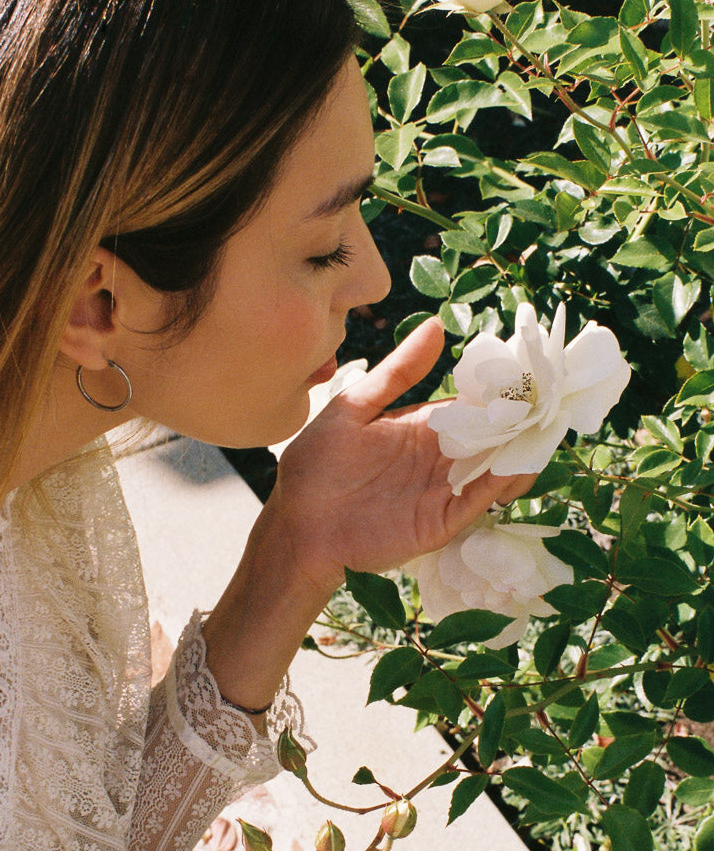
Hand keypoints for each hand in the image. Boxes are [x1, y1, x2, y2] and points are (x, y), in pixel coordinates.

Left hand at [205, 317, 533, 708]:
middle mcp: (442, 457)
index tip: (530, 365)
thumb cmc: (316, 466)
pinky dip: (501, 482)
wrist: (298, 525)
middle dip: (523, 416)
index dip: (503, 387)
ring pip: (498, 467)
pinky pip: (481, 500)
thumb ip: (398, 372)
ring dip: (521, 449)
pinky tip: (514, 461)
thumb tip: (436, 325)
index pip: (476, 404)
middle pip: (496, 435)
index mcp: (424, 426)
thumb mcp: (354, 407)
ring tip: (542, 424)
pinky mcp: (443, 520)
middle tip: (552, 392)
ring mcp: (445, 489)